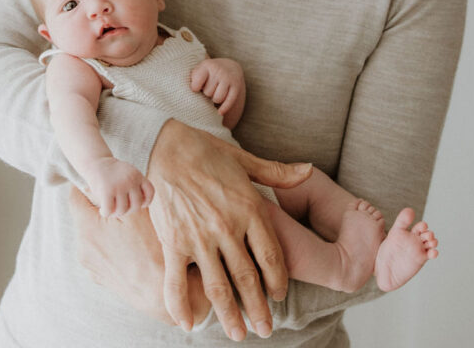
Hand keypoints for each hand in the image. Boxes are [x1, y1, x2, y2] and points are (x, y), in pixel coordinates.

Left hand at [70, 186, 210, 326]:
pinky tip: (132, 247)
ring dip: (107, 227)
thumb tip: (101, 183)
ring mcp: (91, 266)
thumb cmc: (151, 248)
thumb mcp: (135, 212)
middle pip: (86, 215)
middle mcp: (83, 248)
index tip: (103, 183)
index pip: (75, 196)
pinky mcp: (101, 278)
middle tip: (123, 204)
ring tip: (131, 229)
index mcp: (87, 228)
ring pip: (94, 234)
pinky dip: (112, 246)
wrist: (160, 294)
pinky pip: (102, 252)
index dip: (88, 185)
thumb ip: (115, 193)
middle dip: (101, 207)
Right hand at [83, 157, 153, 217]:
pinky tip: (102, 210)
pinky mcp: (107, 190)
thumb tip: (142, 205)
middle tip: (120, 209)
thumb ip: (137, 186)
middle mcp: (130, 180)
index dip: (145, 201)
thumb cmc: (113, 173)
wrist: (95, 162)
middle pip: (136, 205)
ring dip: (116, 213)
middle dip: (128, 211)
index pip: (150, 192)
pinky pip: (109, 210)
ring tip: (111, 210)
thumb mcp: (129, 174)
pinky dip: (105, 213)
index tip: (135, 202)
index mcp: (138, 175)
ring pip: (122, 210)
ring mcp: (119, 185)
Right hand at [148, 119, 312, 340]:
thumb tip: (309, 170)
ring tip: (238, 334)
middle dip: (259, 309)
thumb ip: (277, 173)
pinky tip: (189, 325)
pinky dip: (182, 307)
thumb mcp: (244, 159)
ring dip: (229, 316)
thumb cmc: (204, 150)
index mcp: (249, 207)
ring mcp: (199, 237)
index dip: (277, 281)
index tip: (279, 296)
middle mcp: (227, 227)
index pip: (271, 256)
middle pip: (248, 279)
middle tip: (265, 330)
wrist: (163, 144)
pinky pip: (177, 282)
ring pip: (219, 288)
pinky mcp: (173, 242)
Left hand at [190, 57, 245, 125]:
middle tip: (209, 88)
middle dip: (207, 93)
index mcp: (207, 65)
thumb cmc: (209, 73)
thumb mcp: (199, 70)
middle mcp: (218, 70)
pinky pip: (229, 101)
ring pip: (217, 98)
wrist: (229, 67)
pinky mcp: (236, 86)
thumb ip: (192, 79)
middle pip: (207, 92)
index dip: (195, 89)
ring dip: (215, 99)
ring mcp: (228, 78)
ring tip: (215, 93)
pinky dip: (224, 109)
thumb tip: (189, 94)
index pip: (196, 84)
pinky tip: (219, 112)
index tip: (196, 88)